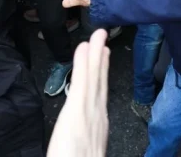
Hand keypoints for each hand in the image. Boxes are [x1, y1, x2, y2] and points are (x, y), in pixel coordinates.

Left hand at [46, 29, 109, 156]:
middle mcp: (98, 118)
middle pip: (100, 82)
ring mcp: (90, 113)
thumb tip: (84, 138)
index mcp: (97, 129)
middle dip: (101, 59)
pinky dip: (84, 63)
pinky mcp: (78, 111)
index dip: (102, 75)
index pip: (99, 95)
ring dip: (95, 54)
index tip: (102, 57)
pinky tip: (85, 49)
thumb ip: (85, 142)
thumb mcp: (84, 151)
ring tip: (97, 35)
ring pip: (94, 78)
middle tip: (102, 37)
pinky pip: (81, 81)